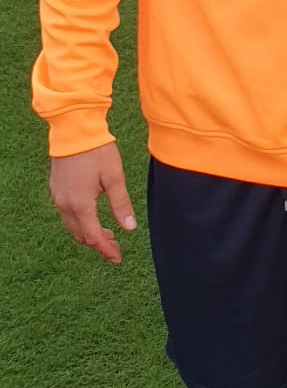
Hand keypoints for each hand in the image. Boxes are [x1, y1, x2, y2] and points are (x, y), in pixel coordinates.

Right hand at [49, 143, 137, 263]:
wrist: (74, 130)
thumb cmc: (97, 151)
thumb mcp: (114, 177)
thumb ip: (121, 204)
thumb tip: (129, 228)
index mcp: (80, 204)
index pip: (93, 236)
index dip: (105, 249)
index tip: (117, 257)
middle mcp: (65, 205)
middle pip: (81, 234)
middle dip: (98, 243)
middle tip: (115, 247)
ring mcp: (58, 197)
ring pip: (72, 225)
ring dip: (89, 232)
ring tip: (108, 234)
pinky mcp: (56, 189)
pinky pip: (67, 214)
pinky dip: (80, 221)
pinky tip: (92, 217)